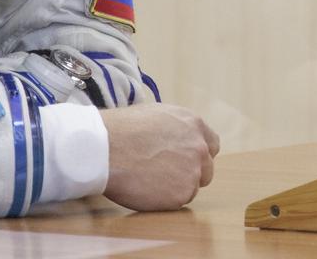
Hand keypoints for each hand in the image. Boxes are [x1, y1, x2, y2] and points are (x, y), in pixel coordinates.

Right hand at [100, 103, 220, 210]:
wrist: (105, 147)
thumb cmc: (122, 129)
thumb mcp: (156, 115)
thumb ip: (176, 129)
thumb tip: (177, 139)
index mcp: (193, 124)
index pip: (211, 146)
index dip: (197, 155)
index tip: (185, 160)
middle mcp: (199, 147)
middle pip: (205, 170)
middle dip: (189, 173)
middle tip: (163, 174)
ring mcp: (192, 172)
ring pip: (191, 187)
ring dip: (175, 187)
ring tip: (148, 178)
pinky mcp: (181, 194)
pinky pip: (178, 202)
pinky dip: (164, 199)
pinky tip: (145, 188)